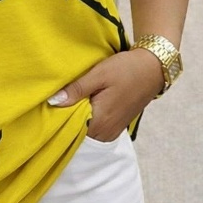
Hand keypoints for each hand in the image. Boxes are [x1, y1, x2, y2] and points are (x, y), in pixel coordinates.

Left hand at [47, 49, 164, 141]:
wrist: (153, 68)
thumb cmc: (126, 69)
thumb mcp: (98, 75)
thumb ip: (76, 90)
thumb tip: (53, 102)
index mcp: (100, 121)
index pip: (71, 131)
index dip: (58, 120)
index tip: (49, 110)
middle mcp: (106, 132)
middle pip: (78, 134)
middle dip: (66, 122)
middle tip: (54, 106)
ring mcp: (113, 131)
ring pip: (87, 133)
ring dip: (77, 122)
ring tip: (67, 105)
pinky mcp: (117, 126)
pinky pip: (96, 130)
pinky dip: (87, 121)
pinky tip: (81, 108)